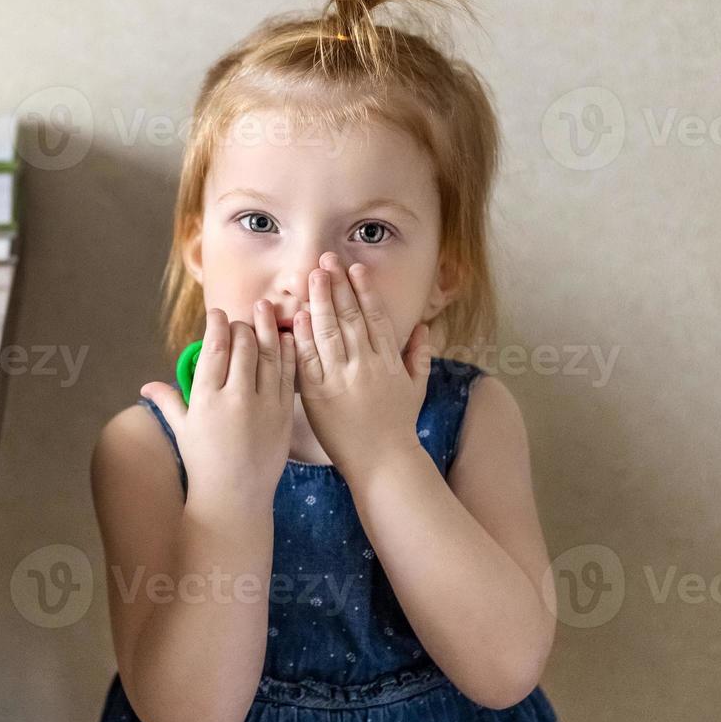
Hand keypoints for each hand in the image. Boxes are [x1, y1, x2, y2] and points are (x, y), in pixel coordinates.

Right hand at [142, 301, 296, 505]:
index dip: (217, 324)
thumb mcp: (183, 430)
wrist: (235, 497)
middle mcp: (236, 398)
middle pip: (243, 345)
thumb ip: (168, 401)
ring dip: (266, 328)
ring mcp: (264, 405)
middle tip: (241, 317)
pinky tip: (284, 338)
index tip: (217, 313)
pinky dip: (287, 351)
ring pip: (268, 354)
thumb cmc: (204, 463)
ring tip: (265, 310)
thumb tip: (145, 387)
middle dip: (242, 325)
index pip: (213, 348)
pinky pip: (287, 373)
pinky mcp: (284, 413)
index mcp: (207, 399)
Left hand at [293, 253, 432, 478]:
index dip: (364, 290)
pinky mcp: (319, 395)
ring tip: (312, 277)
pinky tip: (297, 317)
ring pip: (329, 332)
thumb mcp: (416, 389)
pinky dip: (303, 337)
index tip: (355, 269)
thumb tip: (423, 328)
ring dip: (320, 301)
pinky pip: (309, 361)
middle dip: (338, 285)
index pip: (375, 317)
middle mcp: (366, 365)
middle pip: (350, 317)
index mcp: (388, 361)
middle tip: (326, 259)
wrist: (384, 462)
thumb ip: (419, 357)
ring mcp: (341, 379)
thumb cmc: (398, 426)